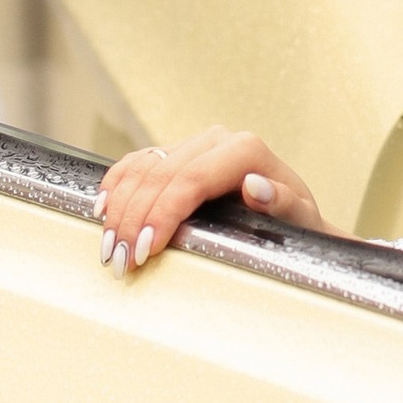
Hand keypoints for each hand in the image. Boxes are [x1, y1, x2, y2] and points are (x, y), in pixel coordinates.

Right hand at [95, 125, 326, 271]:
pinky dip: (116, 185)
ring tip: (110, 248)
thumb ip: (282, 204)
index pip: (190, 179)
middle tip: (121, 261)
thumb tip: (256, 186)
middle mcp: (216, 140)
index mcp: (244, 149)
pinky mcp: (176, 154)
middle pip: (159, 175)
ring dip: (119, 208)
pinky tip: (103, 209)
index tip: (146, 250)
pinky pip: (136, 163)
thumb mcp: (300, 219)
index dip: (162, 214)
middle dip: (134, 220)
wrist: (292, 218)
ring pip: (142, 168)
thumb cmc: (297, 224)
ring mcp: (193, 144)